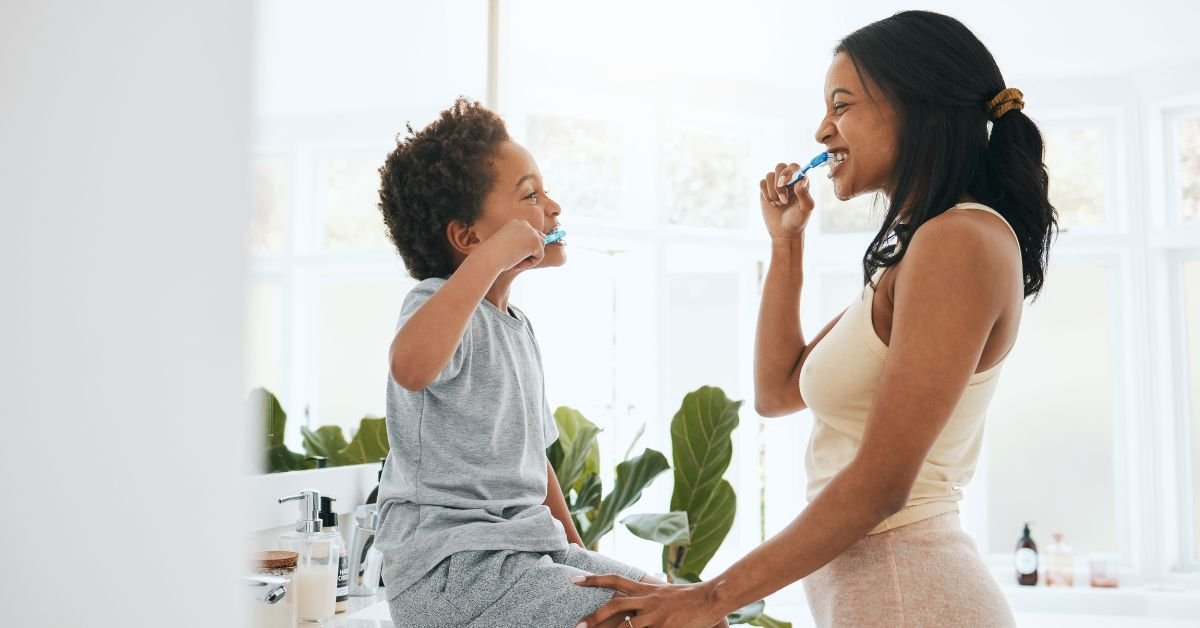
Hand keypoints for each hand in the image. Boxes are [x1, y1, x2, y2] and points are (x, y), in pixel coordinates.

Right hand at [477, 219, 545, 271]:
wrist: (489, 258)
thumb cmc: (494, 255)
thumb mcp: (508, 245)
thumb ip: (522, 241)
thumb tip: (543, 240)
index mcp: (516, 223)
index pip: (531, 235)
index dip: (525, 247)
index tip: (512, 254)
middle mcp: (524, 224)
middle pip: (539, 239)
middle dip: (530, 252)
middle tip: (514, 259)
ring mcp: (531, 232)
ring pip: (540, 248)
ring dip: (529, 258)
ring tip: (515, 262)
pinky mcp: (535, 242)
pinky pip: (539, 256)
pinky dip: (530, 264)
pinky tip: (517, 264)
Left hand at [572, 574, 726, 627]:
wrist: (710, 598)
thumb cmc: (688, 596)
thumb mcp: (663, 591)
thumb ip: (646, 596)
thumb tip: (630, 601)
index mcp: (645, 589)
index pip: (615, 580)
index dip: (594, 579)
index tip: (574, 580)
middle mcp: (647, 601)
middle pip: (615, 605)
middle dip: (594, 617)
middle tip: (578, 626)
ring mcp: (655, 617)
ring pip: (627, 627)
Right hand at [760, 161, 815, 238]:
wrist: (784, 232)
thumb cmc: (798, 220)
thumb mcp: (805, 208)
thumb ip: (804, 194)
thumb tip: (800, 180)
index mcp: (800, 181)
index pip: (794, 166)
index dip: (789, 172)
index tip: (787, 184)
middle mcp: (788, 180)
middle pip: (780, 167)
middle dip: (779, 183)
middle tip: (783, 199)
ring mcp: (776, 184)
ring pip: (769, 175)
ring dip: (773, 192)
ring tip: (779, 204)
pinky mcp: (765, 190)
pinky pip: (762, 183)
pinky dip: (766, 194)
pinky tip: (772, 203)